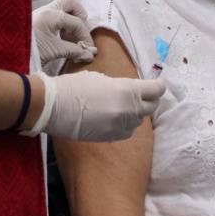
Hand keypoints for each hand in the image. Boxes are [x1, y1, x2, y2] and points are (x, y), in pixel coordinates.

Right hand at [31, 71, 165, 140]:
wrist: (55, 107)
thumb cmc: (76, 86)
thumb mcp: (102, 78)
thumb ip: (122, 86)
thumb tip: (131, 90)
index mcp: (128, 90)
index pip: (156, 90)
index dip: (159, 86)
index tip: (159, 83)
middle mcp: (129, 110)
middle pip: (151, 107)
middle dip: (150, 100)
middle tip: (144, 94)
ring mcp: (121, 126)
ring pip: (139, 121)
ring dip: (135, 113)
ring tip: (123, 106)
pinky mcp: (111, 137)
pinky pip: (126, 131)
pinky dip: (124, 124)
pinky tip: (113, 118)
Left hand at [33, 0, 97, 65]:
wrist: (8, 53)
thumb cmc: (30, 50)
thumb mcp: (55, 51)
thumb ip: (74, 50)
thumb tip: (89, 55)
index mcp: (52, 15)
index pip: (77, 22)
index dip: (85, 36)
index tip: (89, 49)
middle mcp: (47, 9)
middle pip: (71, 3)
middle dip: (79, 17)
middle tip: (79, 33)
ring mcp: (42, 12)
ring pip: (63, 7)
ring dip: (71, 20)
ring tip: (69, 39)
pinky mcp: (38, 18)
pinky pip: (56, 15)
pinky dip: (62, 24)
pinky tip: (61, 39)